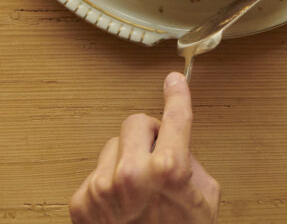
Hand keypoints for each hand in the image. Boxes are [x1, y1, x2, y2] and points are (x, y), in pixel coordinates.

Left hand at [69, 72, 220, 223]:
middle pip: (137, 122)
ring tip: (138, 192)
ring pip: (114, 147)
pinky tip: (121, 206)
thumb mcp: (204, 197)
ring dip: (126, 160)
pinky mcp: (81, 202)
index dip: (177, 95)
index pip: (176, 117)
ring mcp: (102, 188)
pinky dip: (108, 184)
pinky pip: (96, 172)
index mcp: (169, 170)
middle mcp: (131, 175)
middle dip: (149, 135)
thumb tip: (176, 143)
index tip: (174, 80)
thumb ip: (190, 161)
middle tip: (158, 155)